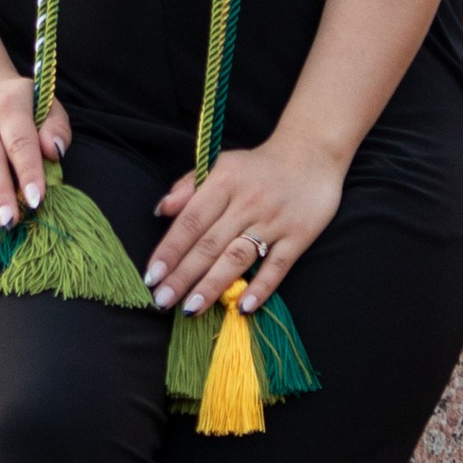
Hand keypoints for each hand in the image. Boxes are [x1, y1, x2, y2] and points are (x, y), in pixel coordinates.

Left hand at [146, 132, 347, 319]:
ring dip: (213, 284)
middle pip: (210, 244)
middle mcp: (246, 202)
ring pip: (238, 257)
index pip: (190, 221)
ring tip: (192, 308)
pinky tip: (244, 307)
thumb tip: (161, 210)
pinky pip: (278, 265)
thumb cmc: (258, 166)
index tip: (151, 276)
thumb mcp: (221, 164)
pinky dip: (262, 287)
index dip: (170, 250)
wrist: (312, 154)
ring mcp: (273, 220)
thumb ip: (189, 186)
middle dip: (183, 275)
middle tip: (162, 301)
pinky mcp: (299, 235)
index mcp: (224, 182)